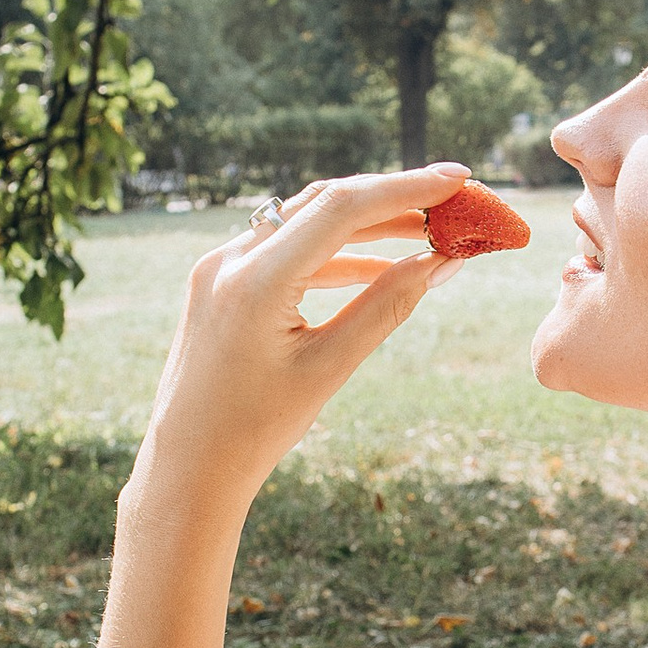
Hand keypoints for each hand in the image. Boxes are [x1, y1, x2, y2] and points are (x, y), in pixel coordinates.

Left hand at [129, 166, 468, 509]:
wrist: (188, 467)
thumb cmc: (256, 430)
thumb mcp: (330, 366)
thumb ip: (386, 305)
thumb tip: (441, 261)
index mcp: (256, 281)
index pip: (342, 208)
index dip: (407, 187)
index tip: (459, 180)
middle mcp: (230, 259)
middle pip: (324, 204)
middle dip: (392, 199)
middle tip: (451, 203)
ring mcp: (219, 267)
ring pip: (305, 223)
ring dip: (366, 225)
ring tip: (426, 234)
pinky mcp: (220, 282)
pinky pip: (284, 250)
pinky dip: (333, 254)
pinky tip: (379, 266)